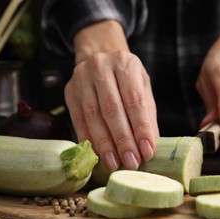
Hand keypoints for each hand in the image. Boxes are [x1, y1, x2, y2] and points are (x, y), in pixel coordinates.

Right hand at [65, 50, 158, 171]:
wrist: (99, 56)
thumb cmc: (126, 76)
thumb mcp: (142, 87)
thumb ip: (147, 114)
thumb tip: (150, 145)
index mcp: (125, 63)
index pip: (134, 99)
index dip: (141, 127)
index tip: (147, 150)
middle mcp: (101, 67)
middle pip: (112, 108)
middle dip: (122, 139)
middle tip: (131, 161)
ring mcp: (81, 78)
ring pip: (92, 115)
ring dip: (104, 143)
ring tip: (114, 163)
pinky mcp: (69, 91)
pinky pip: (78, 119)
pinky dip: (89, 139)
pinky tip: (97, 154)